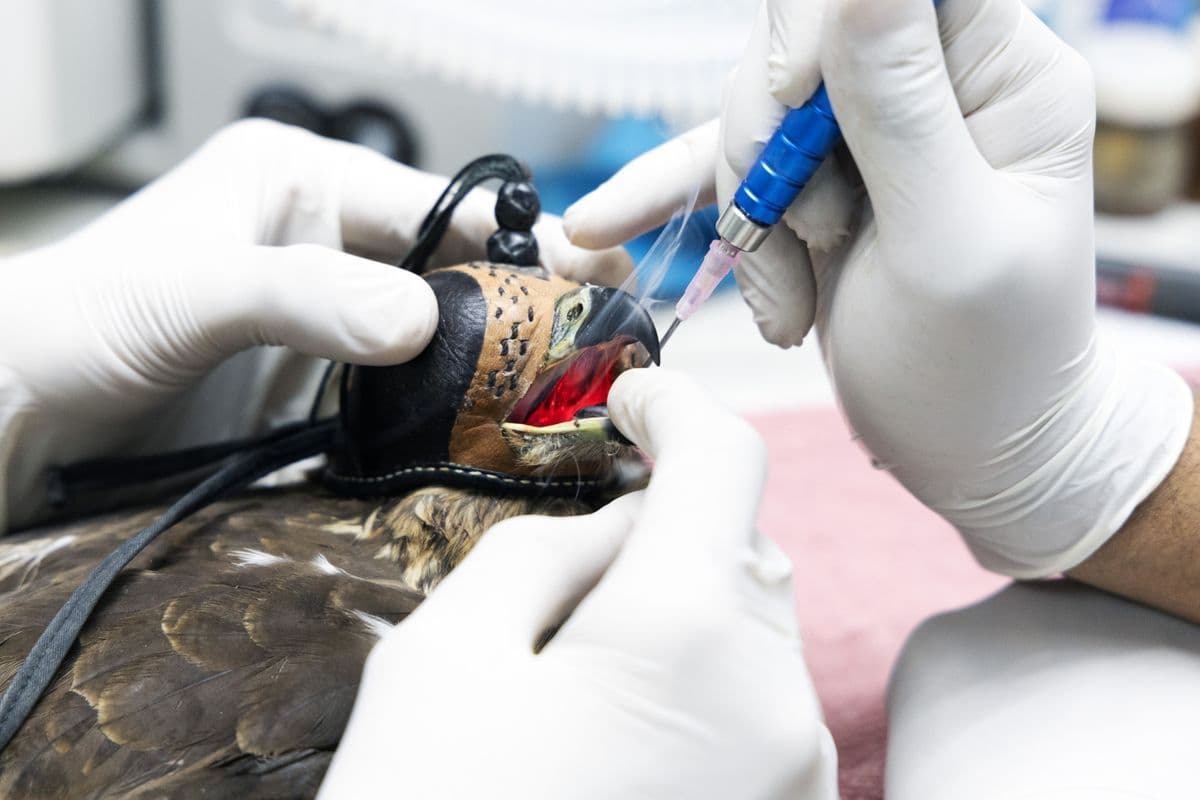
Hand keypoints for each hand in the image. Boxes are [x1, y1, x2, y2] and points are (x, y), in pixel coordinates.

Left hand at [0, 120, 631, 530]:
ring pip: (439, 335)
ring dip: (496, 365)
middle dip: (526, 305)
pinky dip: (449, 411)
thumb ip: (304, 295)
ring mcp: (327, 317)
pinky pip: (404, 392)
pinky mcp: (320, 383)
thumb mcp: (191, 291)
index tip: (592, 278)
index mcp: (303, 179)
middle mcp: (327, 242)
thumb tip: (419, 320)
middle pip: (454, 271)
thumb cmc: (77, 321)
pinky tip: (494, 435)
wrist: (20, 413)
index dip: (520, 239)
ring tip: (571, 397)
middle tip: (602, 344)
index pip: (440, 203)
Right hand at [320, 369, 837, 799]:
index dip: (674, 403)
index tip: (628, 395)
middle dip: (669, 520)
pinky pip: (759, 699)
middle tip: (574, 555)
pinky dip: (704, 672)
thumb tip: (626, 523)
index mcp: (687, 634)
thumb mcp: (448, 650)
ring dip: (684, 601)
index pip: (723, 459)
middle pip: (742, 543)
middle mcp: (775, 701)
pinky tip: (621, 717)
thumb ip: (551, 552)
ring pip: (754, 622)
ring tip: (580, 663)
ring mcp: (793, 774)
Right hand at [564, 0, 1192, 576]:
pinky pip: (727, 166)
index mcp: (1004, 78)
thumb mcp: (947, 243)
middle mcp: (937, 86)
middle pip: (806, 38)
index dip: (823, 21)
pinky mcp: (816, 184)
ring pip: (755, 111)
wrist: (974, 457)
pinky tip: (603, 227)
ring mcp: (869, 135)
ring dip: (748, 211)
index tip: (792, 101)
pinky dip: (670, 201)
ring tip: (788, 302)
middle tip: (796, 232)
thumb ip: (901, 107)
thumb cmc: (986, 371)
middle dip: (770, 140)